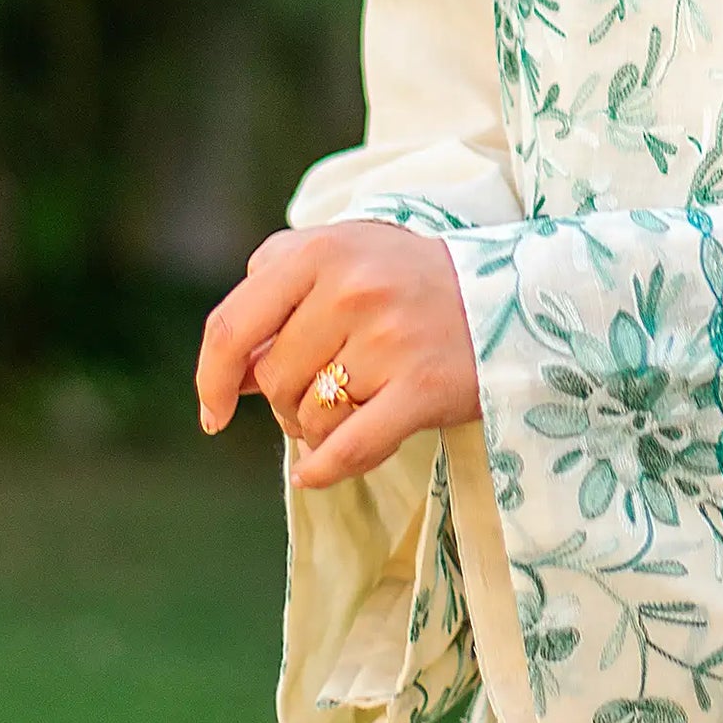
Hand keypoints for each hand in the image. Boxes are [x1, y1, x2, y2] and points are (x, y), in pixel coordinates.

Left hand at [195, 218, 481, 490]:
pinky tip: (316, 472)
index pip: (233, 327)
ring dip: (318, 429)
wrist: (511, 295)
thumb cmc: (409, 282)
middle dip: (287, 402)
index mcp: (321, 250)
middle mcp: (353, 288)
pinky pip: (348, 447)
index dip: (211, 379)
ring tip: (353, 406)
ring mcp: (390, 338)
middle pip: (273, 380)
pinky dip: (325, 468)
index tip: (215, 413)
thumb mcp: (341, 260)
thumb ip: (276, 299)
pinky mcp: (424, 386)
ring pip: (309, 416)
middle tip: (326, 392)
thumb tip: (224, 379)